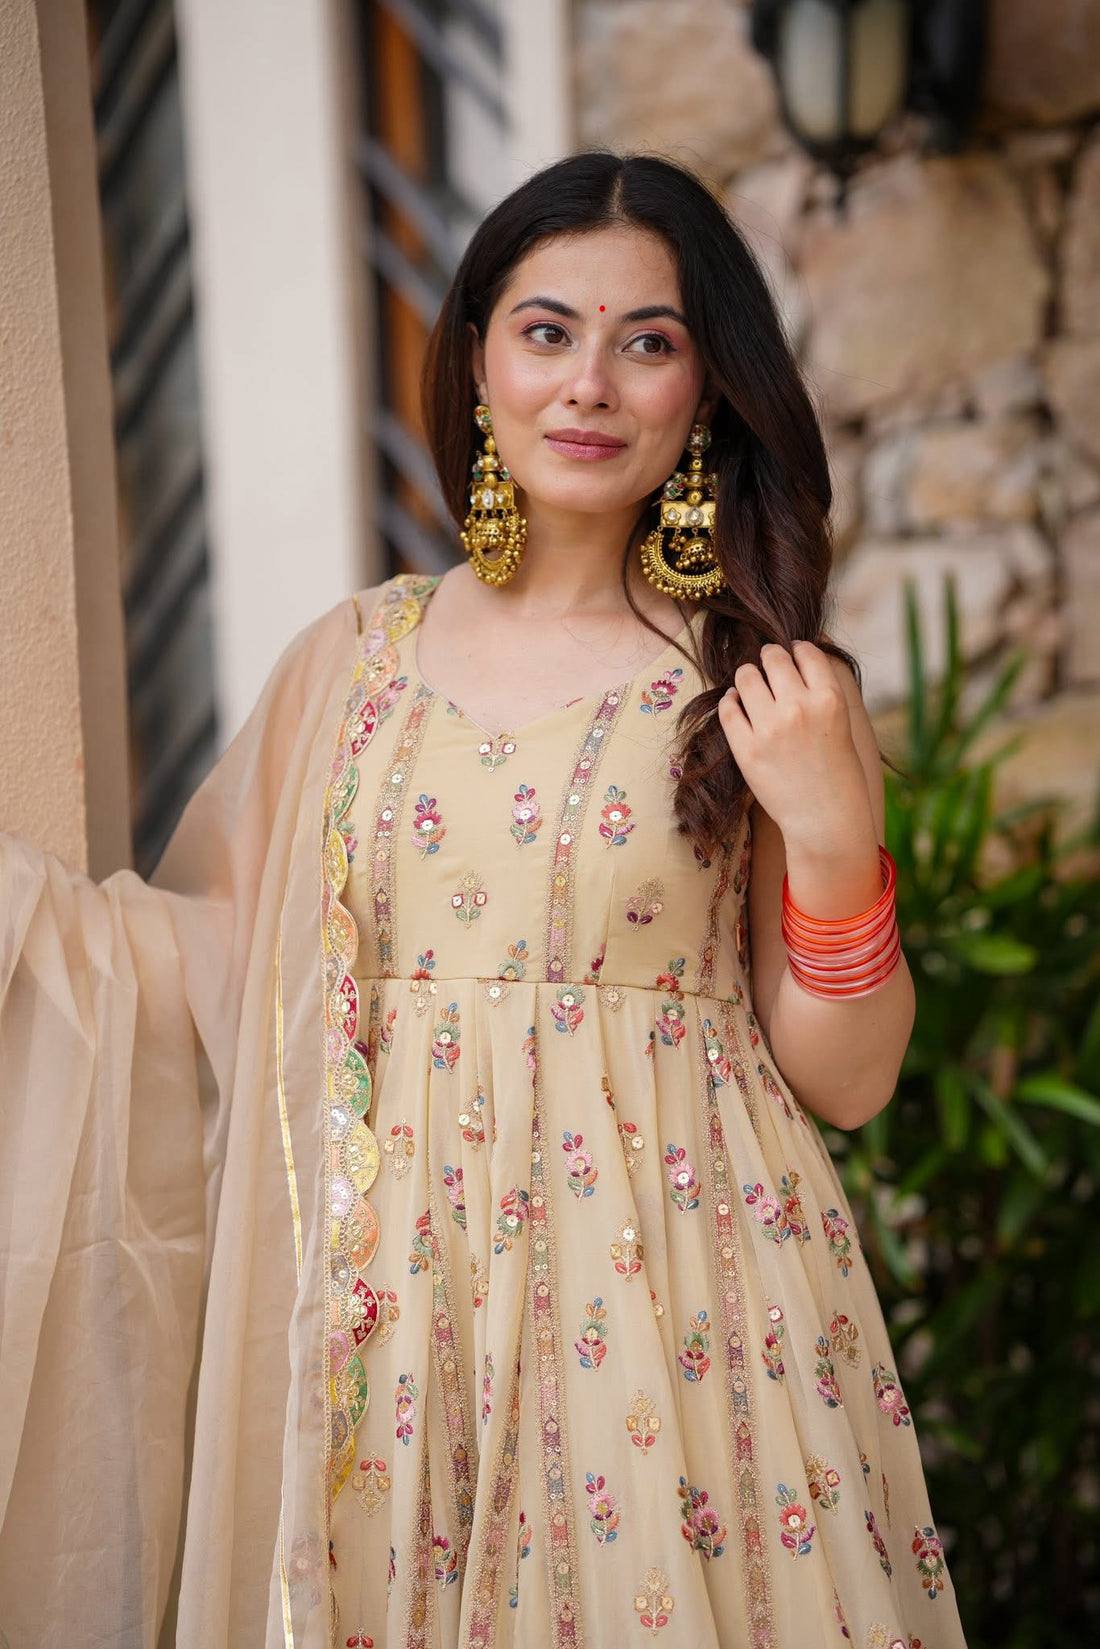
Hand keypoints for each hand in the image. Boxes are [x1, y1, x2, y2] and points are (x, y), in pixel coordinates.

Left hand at [716, 641, 871, 848]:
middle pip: (773, 658)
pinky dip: (731, 701)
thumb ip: (823, 688)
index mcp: (829, 699)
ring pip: (746, 677)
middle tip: (767, 664)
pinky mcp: (746, 749)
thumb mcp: (844, 723)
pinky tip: (737, 703)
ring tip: (750, 683)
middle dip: (769, 657)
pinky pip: (728, 708)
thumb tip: (801, 649)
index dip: (796, 649)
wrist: (826, 819)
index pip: (806, 652)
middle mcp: (799, 707)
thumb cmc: (838, 772)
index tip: (791, 654)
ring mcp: (770, 728)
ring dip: (747, 675)